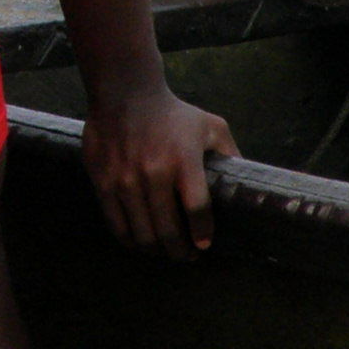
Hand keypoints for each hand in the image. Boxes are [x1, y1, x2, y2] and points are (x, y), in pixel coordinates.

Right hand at [82, 84, 233, 259]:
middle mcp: (154, 173)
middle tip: (187, 256)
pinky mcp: (103, 182)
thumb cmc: (173, 112)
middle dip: (181, 252)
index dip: (202, 234)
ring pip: (142, 234)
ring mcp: (125, 180)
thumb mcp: (211, 126)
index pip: (197, 210)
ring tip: (165, 250)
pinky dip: (131, 241)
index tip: (204, 245)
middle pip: (168, 231)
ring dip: (156, 250)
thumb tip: (245, 182)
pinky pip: (117, 225)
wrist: (125, 92)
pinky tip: (140, 241)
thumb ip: (230, 154)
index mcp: (184, 161)